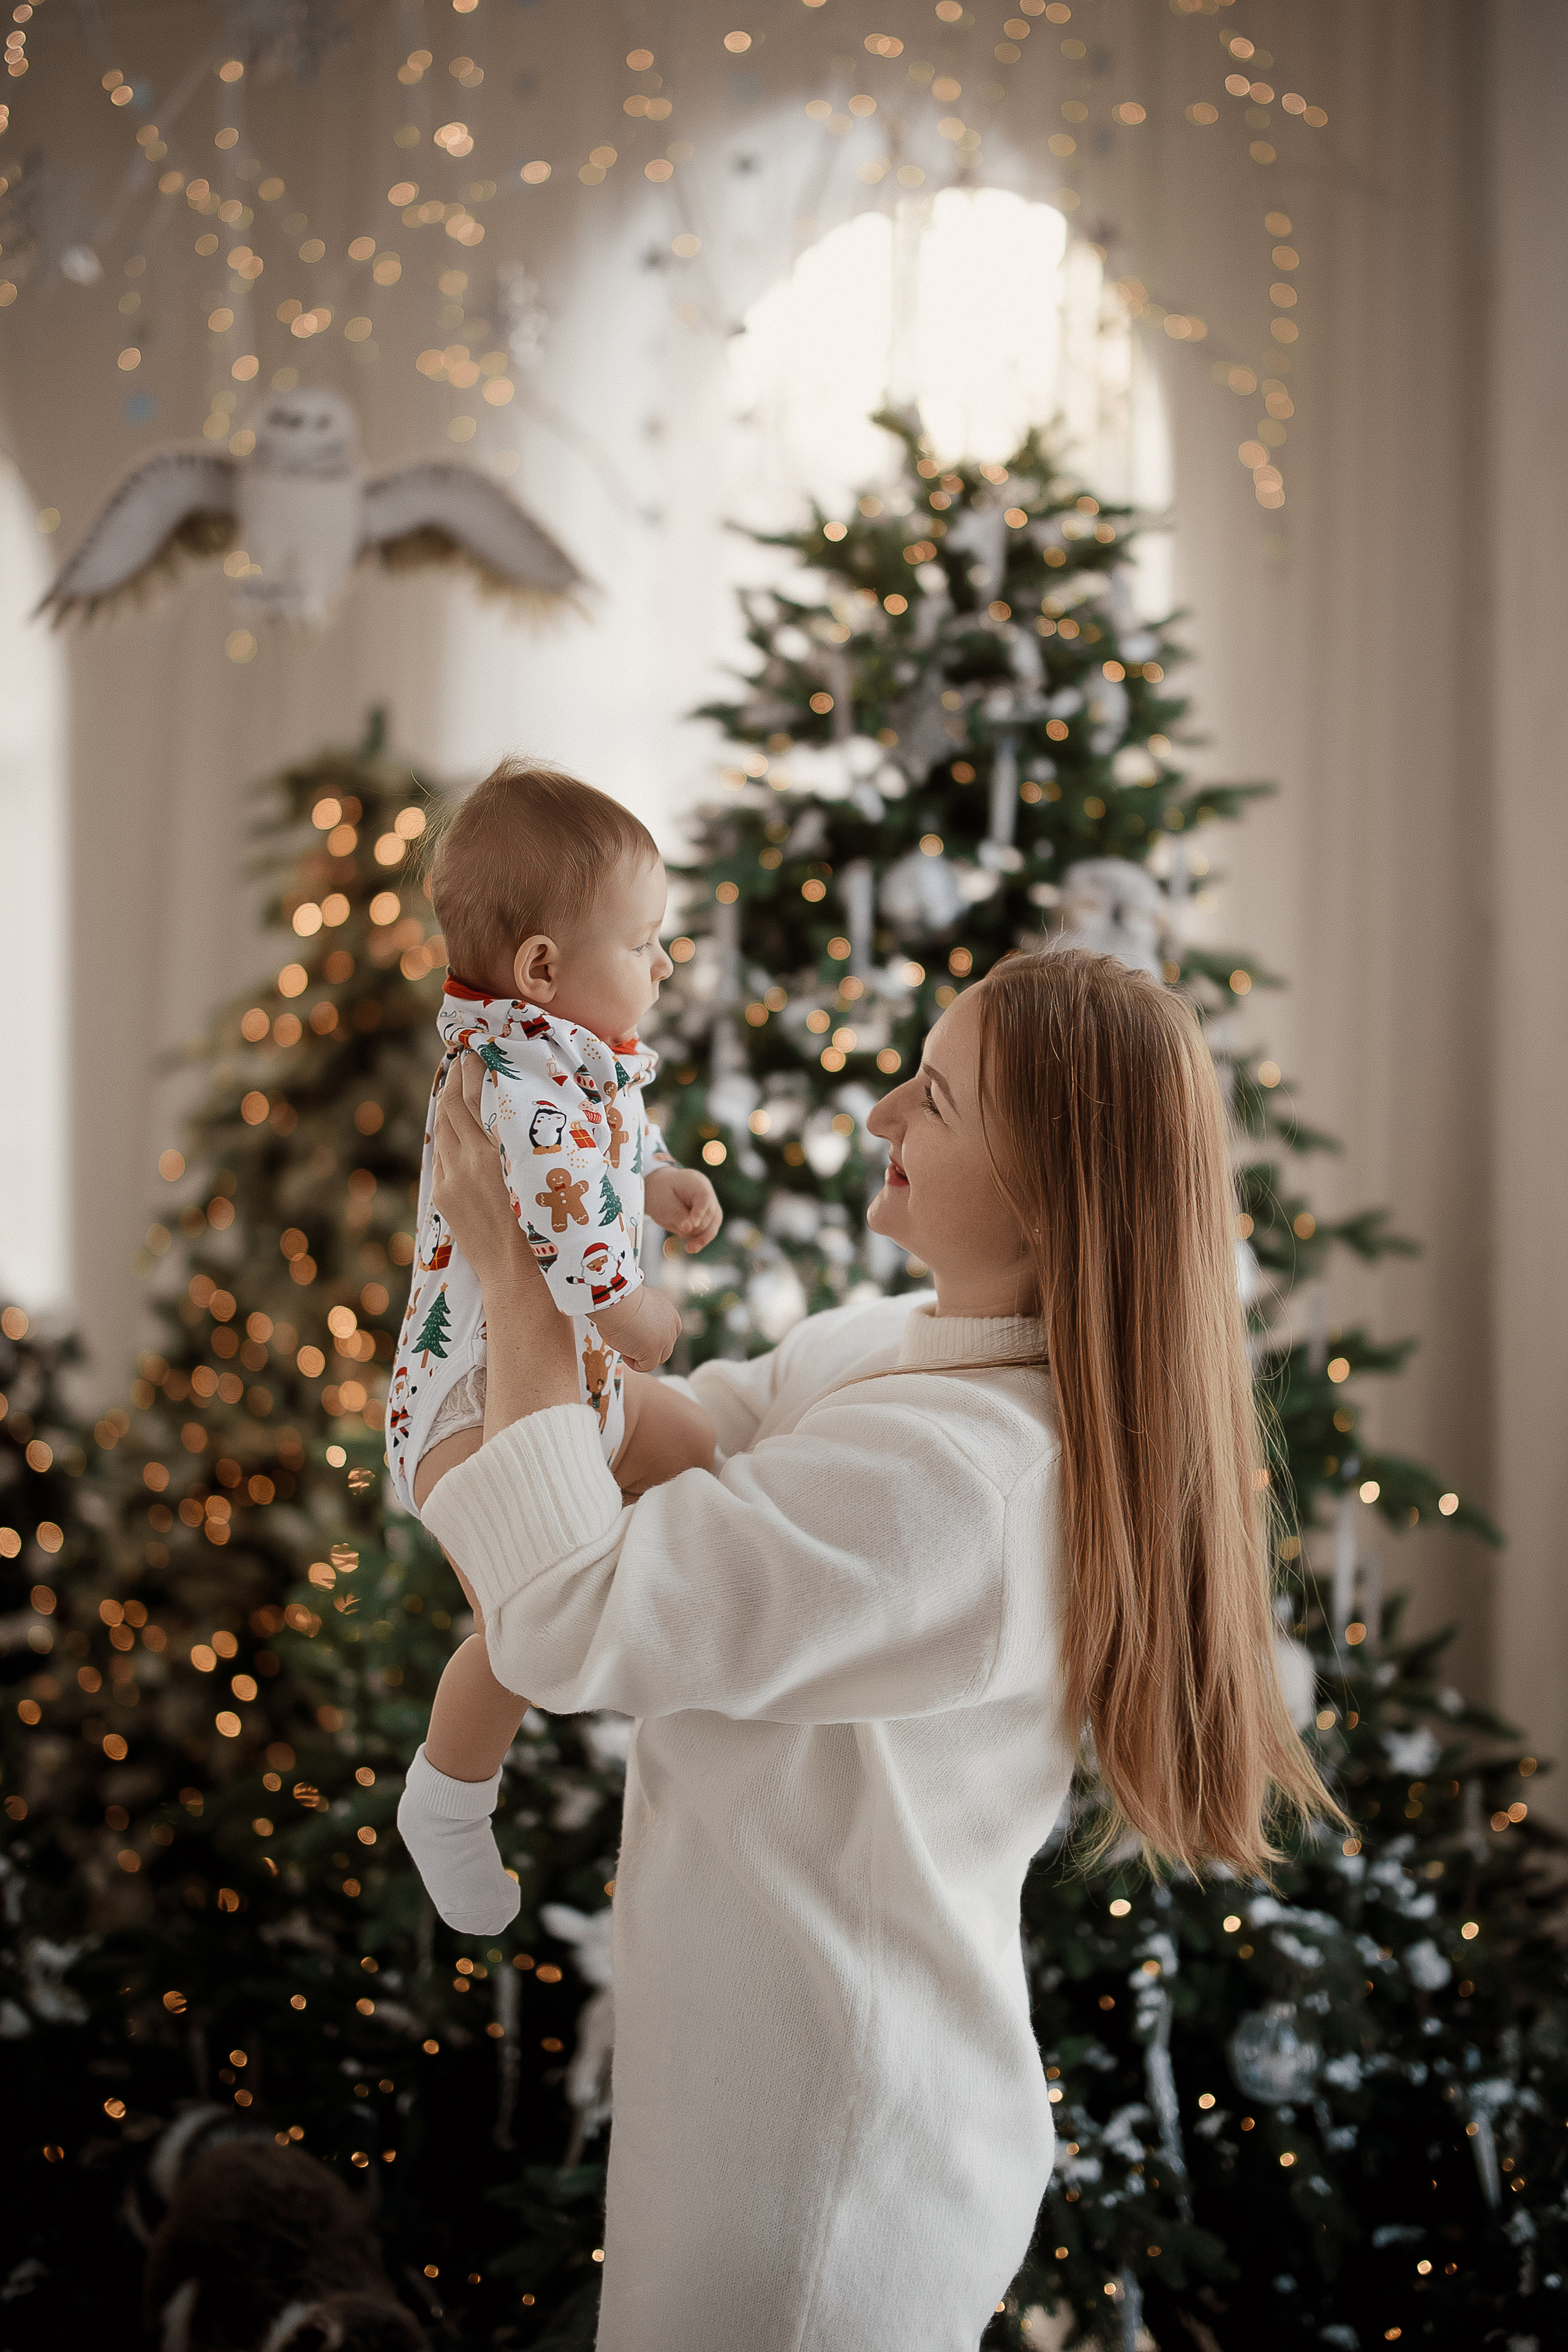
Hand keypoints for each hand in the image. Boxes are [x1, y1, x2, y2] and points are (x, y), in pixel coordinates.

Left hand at [431, 1054, 529, 1287]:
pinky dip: (448, 1134)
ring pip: (441, 1128)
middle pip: (449, 1105)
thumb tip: (532, 1104)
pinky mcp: (442, 1196)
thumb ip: (530, 1139)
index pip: (470, 1096)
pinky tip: (459, 1126)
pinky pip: (441, 1155)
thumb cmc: (548, 1226)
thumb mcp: (543, 1173)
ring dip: (449, 1103)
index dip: (471, 1068)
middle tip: (468, 1056)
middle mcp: (464, 1163)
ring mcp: (449, 1180)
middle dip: (456, 1078)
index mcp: (492, 1153)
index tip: (480, 1048)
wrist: (518, 1277)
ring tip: (461, 1084)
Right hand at [592, 1285, 680, 1371]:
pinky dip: (634, 1363)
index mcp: (667, 1310)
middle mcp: (670, 1324)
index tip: (639, 1336)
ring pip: (658, 1358)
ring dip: (642, 1356)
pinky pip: (646, 1366)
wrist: (617, 1301)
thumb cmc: (618, 1300)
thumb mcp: (638, 1304)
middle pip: (666, 1346)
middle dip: (650, 1348)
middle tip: (629, 1342)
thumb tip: (637, 1328)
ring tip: (624, 1345)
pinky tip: (623, 1352)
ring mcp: (664, 1339)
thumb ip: (645, 1316)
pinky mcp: (654, 1351)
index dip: (656, 1337)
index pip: (671, 1330)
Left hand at [644, 1165, 723, 1254]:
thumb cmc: (659, 1193)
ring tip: (689, 1247)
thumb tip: (689, 1229)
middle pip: (710, 1214)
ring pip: (713, 1223)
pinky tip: (692, 1247)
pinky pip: (710, 1228)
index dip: (700, 1213)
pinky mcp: (708, 1214)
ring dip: (700, 1237)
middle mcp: (707, 1191)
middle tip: (679, 1233)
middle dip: (696, 1228)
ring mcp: (710, 1203)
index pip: (704, 1197)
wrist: (657, 1189)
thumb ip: (677, 1216)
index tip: (692, 1225)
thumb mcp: (663, 1204)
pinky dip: (701, 1238)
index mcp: (696, 1182)